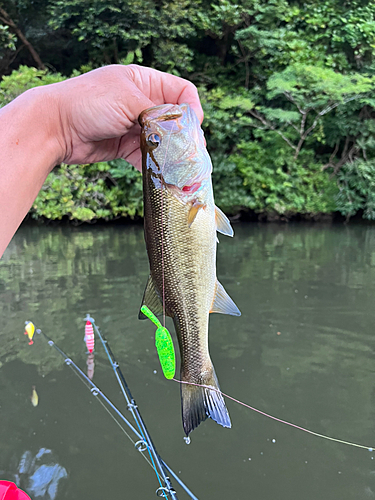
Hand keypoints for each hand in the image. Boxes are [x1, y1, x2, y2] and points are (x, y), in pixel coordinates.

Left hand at [50, 64, 202, 170]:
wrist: (54, 128)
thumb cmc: (88, 103)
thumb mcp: (128, 100)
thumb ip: (159, 114)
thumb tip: (185, 133)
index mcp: (144, 82)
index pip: (182, 92)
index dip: (191, 109)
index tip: (192, 127)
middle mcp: (142, 103)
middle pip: (176, 120)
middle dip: (185, 138)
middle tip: (192, 156)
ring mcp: (134, 127)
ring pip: (164, 142)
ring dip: (173, 156)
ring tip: (183, 172)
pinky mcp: (126, 148)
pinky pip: (149, 158)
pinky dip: (157, 168)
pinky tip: (165, 178)